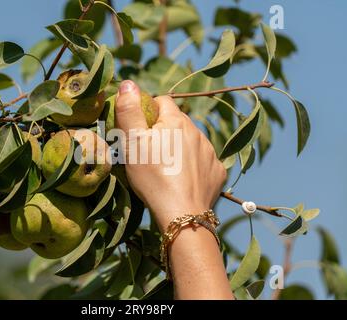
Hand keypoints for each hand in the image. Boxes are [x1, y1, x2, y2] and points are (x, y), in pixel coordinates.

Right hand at [115, 80, 226, 231]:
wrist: (182, 214)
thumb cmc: (153, 177)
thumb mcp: (132, 143)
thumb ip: (129, 111)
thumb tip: (129, 83)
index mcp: (176, 121)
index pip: (161, 101)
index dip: (148, 111)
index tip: (139, 130)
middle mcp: (197, 131)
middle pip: (176, 121)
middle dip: (163, 130)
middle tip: (149, 152)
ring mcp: (210, 152)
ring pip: (190, 140)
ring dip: (179, 147)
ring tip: (165, 168)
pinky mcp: (217, 171)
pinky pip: (203, 160)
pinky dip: (193, 165)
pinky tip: (182, 180)